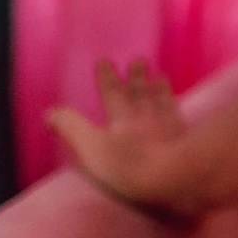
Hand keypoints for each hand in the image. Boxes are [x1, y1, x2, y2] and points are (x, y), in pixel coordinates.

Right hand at [46, 59, 199, 218]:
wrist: (173, 178)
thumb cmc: (128, 166)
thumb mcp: (91, 148)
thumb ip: (71, 128)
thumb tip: (49, 112)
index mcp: (122, 120)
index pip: (112, 93)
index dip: (107, 77)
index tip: (104, 60)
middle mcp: (147, 119)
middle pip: (141, 94)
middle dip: (137, 77)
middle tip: (139, 60)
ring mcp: (169, 129)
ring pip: (163, 104)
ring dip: (160, 90)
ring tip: (161, 77)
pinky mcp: (187, 143)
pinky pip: (182, 121)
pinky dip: (179, 111)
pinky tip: (181, 110)